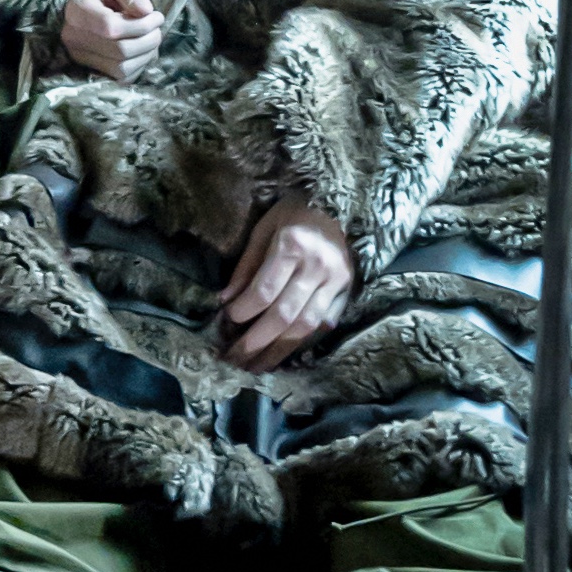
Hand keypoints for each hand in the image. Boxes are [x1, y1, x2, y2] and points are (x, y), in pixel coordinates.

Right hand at [58, 0, 165, 78]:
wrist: (90, 10)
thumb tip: (146, 12)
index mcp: (76, 11)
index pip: (111, 26)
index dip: (141, 25)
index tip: (157, 16)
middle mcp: (73, 38)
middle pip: (120, 49)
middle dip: (148, 40)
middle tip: (157, 29)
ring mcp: (80, 58)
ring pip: (122, 67)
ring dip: (146, 55)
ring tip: (151, 39)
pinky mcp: (90, 72)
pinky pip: (121, 78)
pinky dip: (138, 66)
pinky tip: (141, 52)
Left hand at [220, 193, 354, 369]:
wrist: (339, 204)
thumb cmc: (294, 213)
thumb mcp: (264, 228)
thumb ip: (246, 265)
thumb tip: (226, 300)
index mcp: (293, 246)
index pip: (265, 291)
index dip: (244, 311)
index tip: (226, 321)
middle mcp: (317, 266)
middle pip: (284, 315)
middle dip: (257, 341)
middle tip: (235, 359)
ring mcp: (335, 281)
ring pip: (305, 326)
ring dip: (279, 350)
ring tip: (257, 367)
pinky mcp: (346, 290)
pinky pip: (322, 323)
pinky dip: (302, 341)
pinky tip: (284, 354)